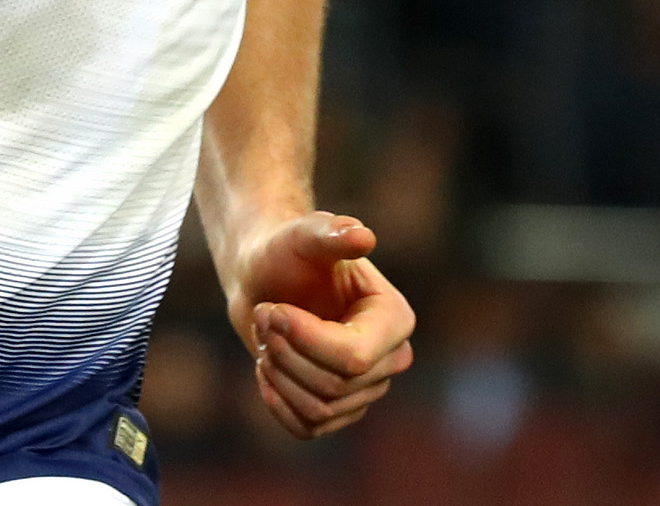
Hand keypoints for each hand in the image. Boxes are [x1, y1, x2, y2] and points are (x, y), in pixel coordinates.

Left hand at [223, 212, 414, 440]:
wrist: (266, 276)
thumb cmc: (287, 250)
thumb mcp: (303, 235)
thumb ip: (330, 232)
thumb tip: (362, 237)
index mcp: (395, 318)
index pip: (353, 358)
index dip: (304, 340)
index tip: (272, 309)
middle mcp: (391, 358)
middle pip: (335, 386)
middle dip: (287, 353)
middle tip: (264, 315)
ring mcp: (367, 388)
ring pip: (320, 410)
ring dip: (279, 374)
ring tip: (266, 336)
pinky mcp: (340, 409)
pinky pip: (308, 428)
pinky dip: (277, 402)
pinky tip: (266, 368)